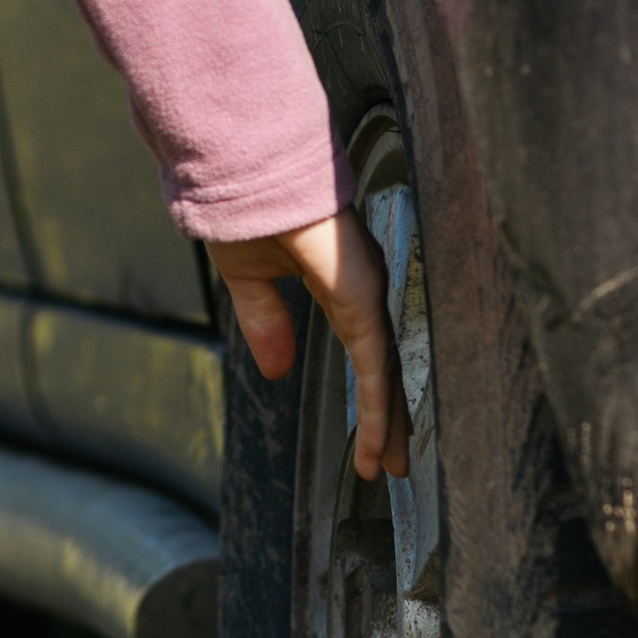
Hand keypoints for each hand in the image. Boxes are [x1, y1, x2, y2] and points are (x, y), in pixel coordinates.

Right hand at [209, 205, 410, 481]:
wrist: (242, 171)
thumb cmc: (245, 206)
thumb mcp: (249, 279)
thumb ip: (266, 321)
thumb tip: (277, 371)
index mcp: (339, 284)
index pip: (362, 351)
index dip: (367, 395)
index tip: (367, 435)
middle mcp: (362, 289)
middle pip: (383, 368)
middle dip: (389, 419)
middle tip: (394, 463)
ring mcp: (367, 291)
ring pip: (386, 373)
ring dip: (389, 423)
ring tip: (393, 467)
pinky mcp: (362, 295)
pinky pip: (375, 363)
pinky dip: (377, 406)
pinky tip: (377, 441)